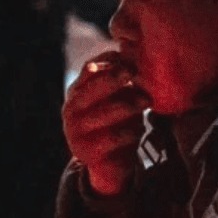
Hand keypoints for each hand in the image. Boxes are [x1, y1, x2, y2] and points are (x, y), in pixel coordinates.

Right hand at [63, 55, 149, 198]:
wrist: (109, 164)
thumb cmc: (116, 123)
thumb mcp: (117, 99)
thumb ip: (122, 82)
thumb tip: (137, 54)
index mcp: (77, 92)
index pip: (89, 71)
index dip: (108, 62)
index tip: (128, 57)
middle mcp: (71, 110)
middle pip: (90, 90)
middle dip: (112, 79)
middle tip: (131, 71)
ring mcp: (75, 132)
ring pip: (100, 114)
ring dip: (126, 106)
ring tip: (146, 101)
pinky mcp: (86, 152)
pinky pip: (109, 139)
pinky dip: (127, 132)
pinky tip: (139, 129)